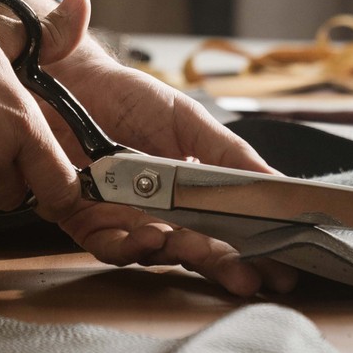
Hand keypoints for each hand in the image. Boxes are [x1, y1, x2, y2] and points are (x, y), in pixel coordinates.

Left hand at [0, 0, 297, 295]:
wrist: (69, 75)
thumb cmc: (127, 96)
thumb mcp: (187, 119)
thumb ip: (227, 152)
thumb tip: (279, 183)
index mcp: (187, 190)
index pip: (226, 229)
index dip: (253, 250)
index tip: (283, 267)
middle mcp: (156, 210)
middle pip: (196, 248)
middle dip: (227, 266)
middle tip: (253, 278)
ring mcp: (120, 217)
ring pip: (156, 252)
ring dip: (183, 257)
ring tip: (208, 255)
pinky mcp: (81, 217)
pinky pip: (107, 244)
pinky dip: (130, 246)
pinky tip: (153, 237)